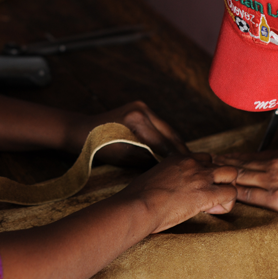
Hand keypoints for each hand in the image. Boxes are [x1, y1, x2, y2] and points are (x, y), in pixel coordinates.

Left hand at [68, 101, 188, 164]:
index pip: (163, 142)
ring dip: (176, 144)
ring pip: (167, 129)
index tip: (188, 171)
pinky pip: (158, 126)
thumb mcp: (124, 157)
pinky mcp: (141, 109)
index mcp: (137, 119)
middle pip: (169, 133)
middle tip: (195, 166)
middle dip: (181, 150)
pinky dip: (165, 138)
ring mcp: (142, 107)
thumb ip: (147, 160)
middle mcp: (142, 109)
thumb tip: (169, 168)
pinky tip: (173, 151)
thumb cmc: (98, 147)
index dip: (176, 158)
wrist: (82, 131)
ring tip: (187, 161)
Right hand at [119, 153, 237, 232]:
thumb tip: (167, 190)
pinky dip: (226, 204)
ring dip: (227, 189)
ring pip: (232, 174)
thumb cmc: (138, 198)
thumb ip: (166, 178)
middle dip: (221, 180)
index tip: (195, 189)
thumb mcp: (152, 179)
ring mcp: (200, 177)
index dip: (205, 174)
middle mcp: (192, 163)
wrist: (137, 206)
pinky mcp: (205, 193)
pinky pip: (231, 194)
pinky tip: (210, 211)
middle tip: (209, 196)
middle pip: (221, 164)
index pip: (204, 158)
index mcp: (178, 158)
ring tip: (214, 203)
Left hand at [214, 149, 277, 225]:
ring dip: (224, 176)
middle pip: (242, 162)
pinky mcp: (276, 198)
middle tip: (207, 162)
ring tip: (209, 175)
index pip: (253, 155)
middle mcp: (275, 164)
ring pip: (241, 176)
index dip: (236, 157)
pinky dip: (235, 194)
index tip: (224, 157)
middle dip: (223, 163)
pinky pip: (249, 195)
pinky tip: (224, 193)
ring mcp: (273, 180)